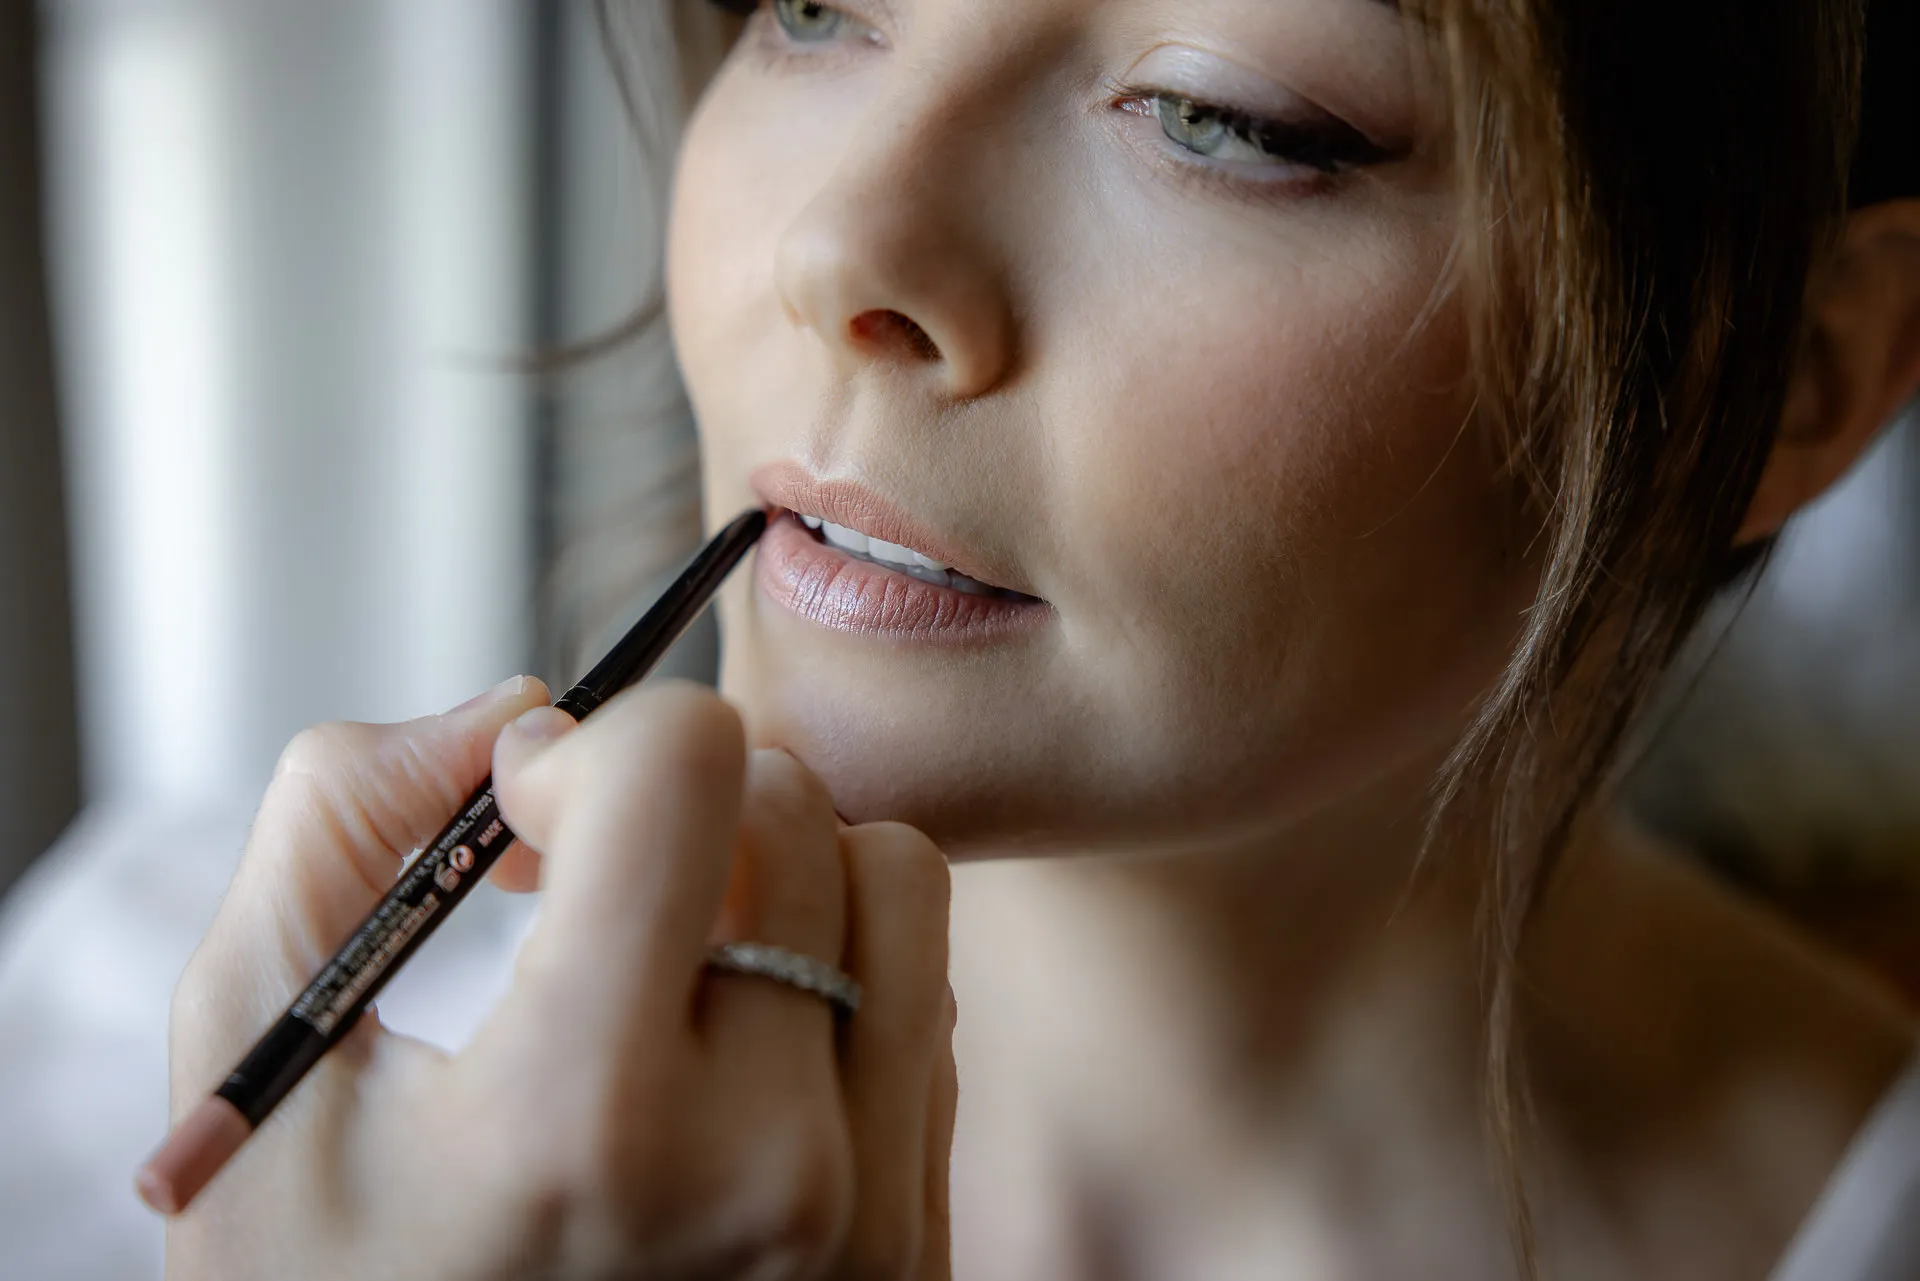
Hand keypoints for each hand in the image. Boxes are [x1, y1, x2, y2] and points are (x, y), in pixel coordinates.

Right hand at [163, 678, 955, 1279]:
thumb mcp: (258, 1074)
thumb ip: (343, 832)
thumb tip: (520, 706)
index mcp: (587, 1118)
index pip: (689, 766)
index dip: (585, 748)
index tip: (519, 826)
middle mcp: (768, 1171)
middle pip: (796, 807)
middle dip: (670, 806)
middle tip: (576, 888)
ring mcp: (868, 1220)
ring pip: (895, 883)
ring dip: (774, 871)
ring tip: (662, 954)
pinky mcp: (918, 1246)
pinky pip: (927, 1004)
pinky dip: (830, 973)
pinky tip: (723, 1047)